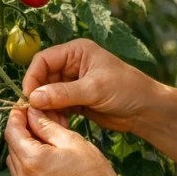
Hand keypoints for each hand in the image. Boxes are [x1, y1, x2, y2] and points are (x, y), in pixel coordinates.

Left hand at [4, 106, 127, 175]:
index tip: (24, 108)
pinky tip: (44, 160)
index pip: (12, 131)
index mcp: (32, 159)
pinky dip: (27, 165)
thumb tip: (32, 113)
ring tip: (42, 141)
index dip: (16, 116)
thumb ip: (46, 126)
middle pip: (11, 146)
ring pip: (14, 162)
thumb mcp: (71, 140)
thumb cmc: (93, 172)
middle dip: (20, 131)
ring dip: (22, 148)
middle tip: (36, 121)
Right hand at [23, 38, 160, 133]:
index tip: (29, 97)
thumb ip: (63, 93)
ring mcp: (72, 83)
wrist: (146, 110)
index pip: (43, 60)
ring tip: (51, 122)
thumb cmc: (127, 90)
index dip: (33, 78)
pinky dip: (54, 115)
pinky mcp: (74, 100)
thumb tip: (33, 97)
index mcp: (76, 52)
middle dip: (38, 96)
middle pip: (42, 78)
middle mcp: (71, 64)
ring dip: (45, 108)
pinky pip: (55, 106)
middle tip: (37, 114)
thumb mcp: (94, 89)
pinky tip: (58, 124)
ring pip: (46, 94)